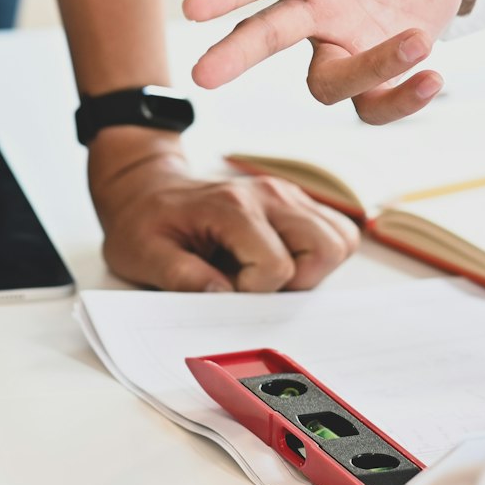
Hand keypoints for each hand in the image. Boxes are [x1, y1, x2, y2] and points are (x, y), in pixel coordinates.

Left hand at [90, 128, 358, 291]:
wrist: (145, 187)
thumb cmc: (145, 222)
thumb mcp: (144, 254)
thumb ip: (181, 277)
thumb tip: (223, 297)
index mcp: (232, 207)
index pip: (277, 267)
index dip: (254, 291)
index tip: (225, 286)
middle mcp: (269, 195)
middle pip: (326, 248)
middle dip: (298, 282)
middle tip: (257, 283)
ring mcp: (286, 194)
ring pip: (340, 239)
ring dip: (313, 268)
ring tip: (271, 272)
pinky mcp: (294, 201)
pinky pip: (335, 230)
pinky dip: (319, 253)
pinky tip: (284, 259)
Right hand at [183, 0, 468, 123]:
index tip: (192, 6)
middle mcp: (314, 6)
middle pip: (265, 35)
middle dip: (235, 54)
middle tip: (202, 77)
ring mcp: (340, 43)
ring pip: (326, 81)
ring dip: (368, 69)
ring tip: (418, 39)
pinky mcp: (373, 72)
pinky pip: (375, 105)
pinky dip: (403, 100)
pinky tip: (436, 79)